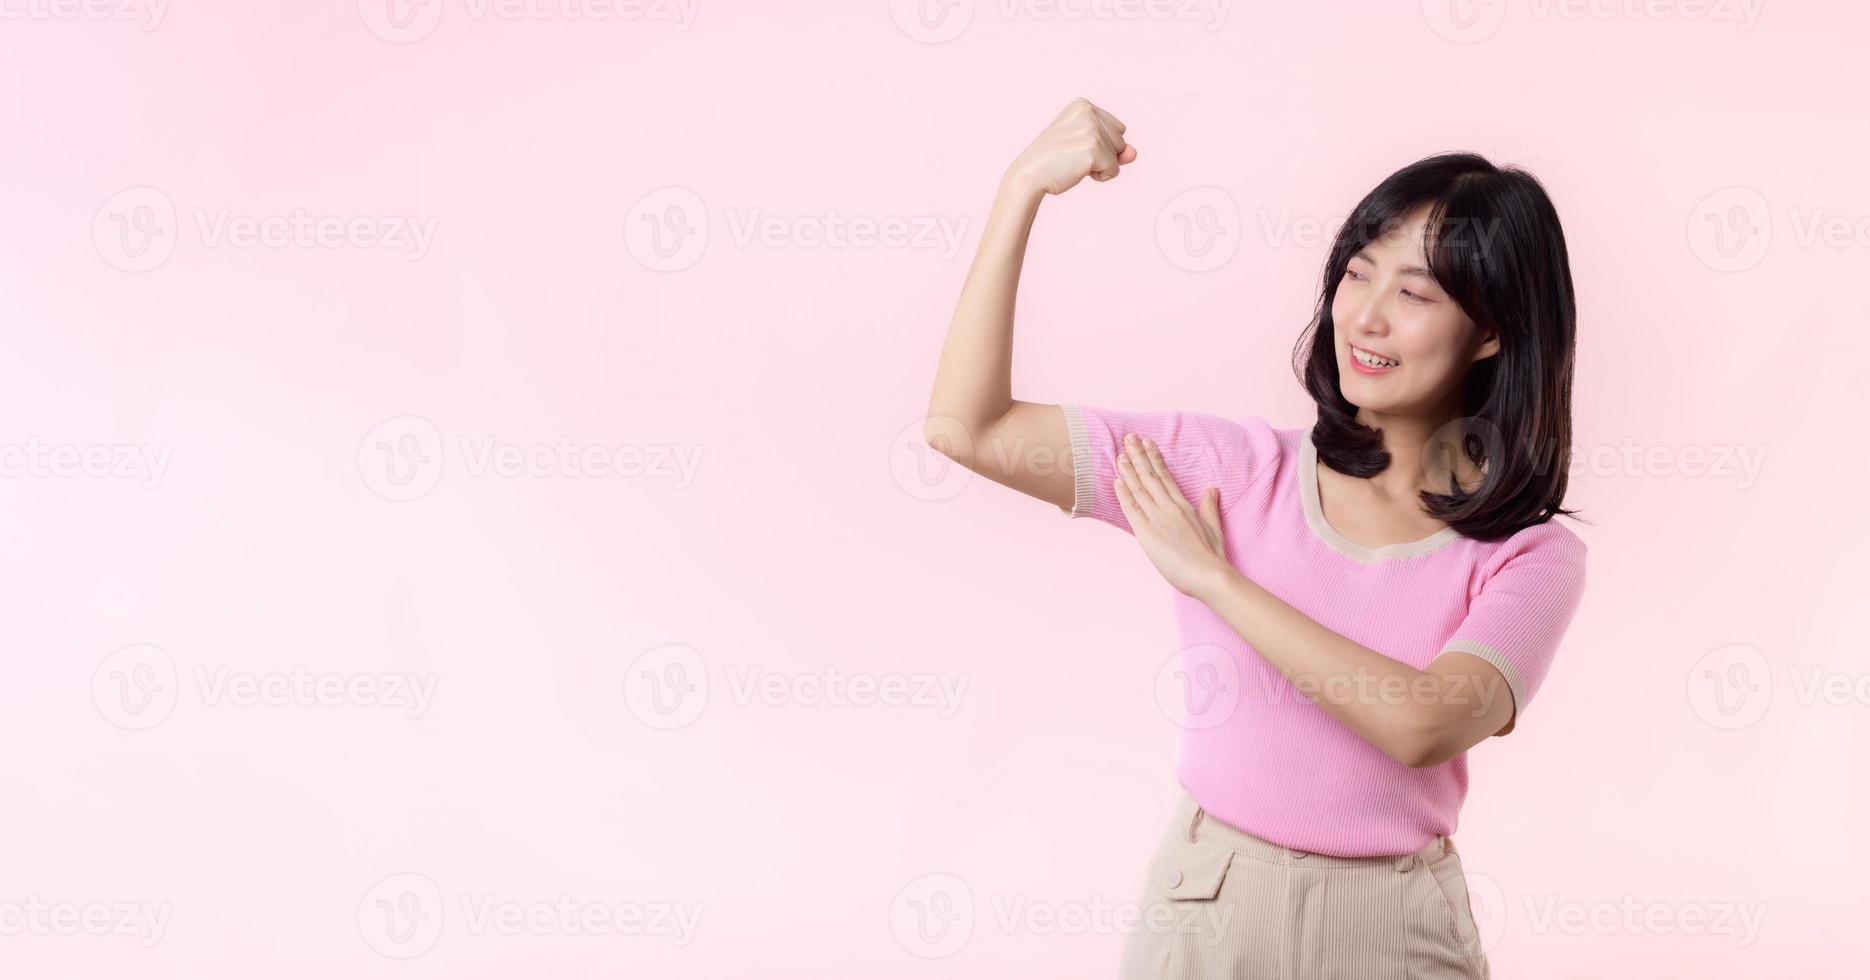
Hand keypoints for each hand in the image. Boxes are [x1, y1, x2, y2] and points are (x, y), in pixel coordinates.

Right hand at [1003, 97, 1136, 198]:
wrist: (1029, 176)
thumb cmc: (1054, 162)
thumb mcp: (1085, 147)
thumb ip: (1114, 146)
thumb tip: (1134, 153)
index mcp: (1082, 105)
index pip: (1117, 128)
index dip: (1101, 145)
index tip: (1073, 147)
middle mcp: (1088, 112)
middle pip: (1120, 139)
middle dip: (1103, 154)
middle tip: (1072, 157)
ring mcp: (1091, 129)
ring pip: (1119, 155)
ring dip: (1101, 166)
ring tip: (1073, 163)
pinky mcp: (1093, 148)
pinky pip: (1114, 169)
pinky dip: (1101, 177)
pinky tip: (1077, 172)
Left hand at [1112, 433, 1233, 599]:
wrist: (1210, 575)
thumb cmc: (1213, 556)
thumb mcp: (1214, 526)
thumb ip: (1209, 507)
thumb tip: (1212, 489)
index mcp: (1184, 506)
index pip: (1166, 477)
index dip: (1155, 459)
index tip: (1148, 443)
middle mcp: (1170, 508)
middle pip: (1150, 476)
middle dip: (1138, 455)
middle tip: (1129, 437)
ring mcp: (1158, 519)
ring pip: (1140, 489)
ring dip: (1128, 469)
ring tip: (1120, 452)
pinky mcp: (1148, 534)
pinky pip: (1132, 509)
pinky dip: (1124, 494)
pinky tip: (1117, 480)